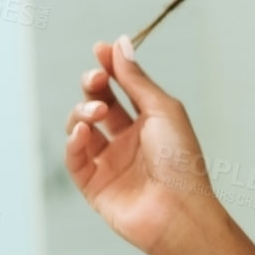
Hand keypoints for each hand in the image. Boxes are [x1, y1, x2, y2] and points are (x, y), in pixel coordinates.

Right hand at [64, 36, 224, 254]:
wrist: (179, 210)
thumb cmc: (181, 161)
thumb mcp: (162, 110)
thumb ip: (136, 80)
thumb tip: (120, 44)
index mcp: (150, 122)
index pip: (122, 88)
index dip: (110, 67)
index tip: (100, 48)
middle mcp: (129, 140)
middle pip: (98, 103)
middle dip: (93, 85)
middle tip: (97, 78)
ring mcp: (110, 162)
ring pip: (80, 127)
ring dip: (83, 112)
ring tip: (98, 112)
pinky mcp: (94, 185)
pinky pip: (75, 158)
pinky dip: (74, 141)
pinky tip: (83, 132)